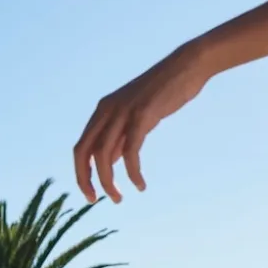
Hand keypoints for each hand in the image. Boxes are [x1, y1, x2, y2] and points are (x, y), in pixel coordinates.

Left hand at [73, 43, 208, 203]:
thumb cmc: (163, 92)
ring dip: (109, 181)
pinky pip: (130, 151)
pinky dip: (132, 172)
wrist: (186, 67)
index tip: (91, 193)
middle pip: (84, 152)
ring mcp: (123, 111)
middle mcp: (107, 110)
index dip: (81, 173)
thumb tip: (107, 161)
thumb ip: (119, 136)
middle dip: (86, 180)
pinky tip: (140, 184)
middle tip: (96, 200)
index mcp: (103, 110)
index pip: (81, 147)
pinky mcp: (142, 115)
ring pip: (103, 155)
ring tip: (119, 198)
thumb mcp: (135, 116)